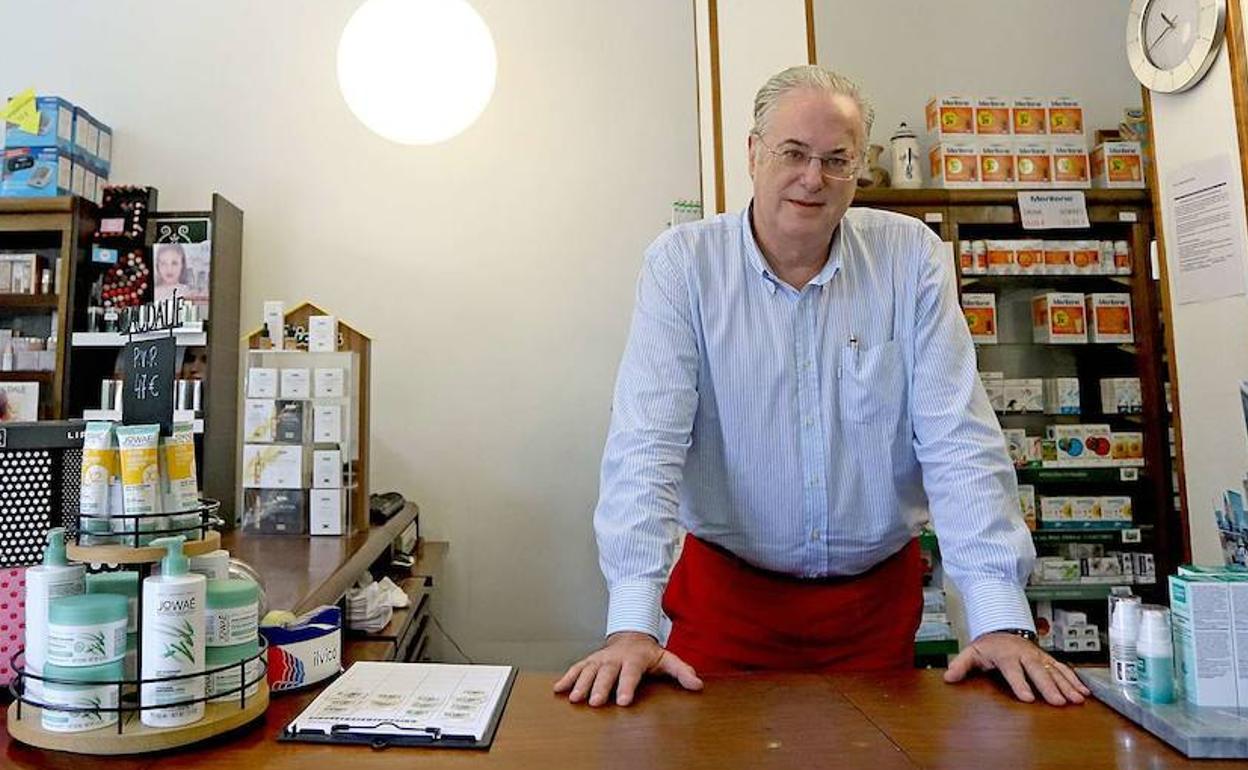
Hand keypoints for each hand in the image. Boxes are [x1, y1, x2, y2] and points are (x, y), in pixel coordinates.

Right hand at [553, 631, 703, 706]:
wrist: (630, 636)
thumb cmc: (649, 653)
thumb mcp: (668, 658)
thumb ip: (682, 671)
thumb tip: (697, 684)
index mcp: (634, 658)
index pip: (630, 673)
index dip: (626, 686)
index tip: (623, 701)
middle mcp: (615, 658)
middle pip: (606, 673)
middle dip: (600, 687)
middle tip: (595, 702)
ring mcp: (600, 658)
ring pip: (589, 670)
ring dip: (581, 684)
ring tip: (575, 699)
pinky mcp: (590, 660)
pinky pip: (577, 668)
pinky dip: (567, 678)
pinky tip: (558, 690)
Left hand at [943, 632, 1090, 705]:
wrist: (1002, 628)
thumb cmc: (988, 645)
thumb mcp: (971, 652)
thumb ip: (961, 665)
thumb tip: (949, 677)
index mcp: (1006, 654)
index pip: (1013, 670)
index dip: (1020, 684)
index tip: (1027, 698)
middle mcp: (1025, 654)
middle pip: (1038, 671)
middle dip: (1049, 687)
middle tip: (1058, 702)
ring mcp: (1038, 656)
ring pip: (1054, 670)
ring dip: (1067, 685)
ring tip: (1076, 699)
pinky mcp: (1047, 658)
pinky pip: (1063, 668)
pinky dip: (1074, 679)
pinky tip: (1083, 691)